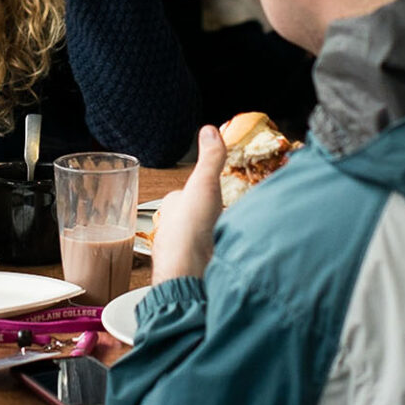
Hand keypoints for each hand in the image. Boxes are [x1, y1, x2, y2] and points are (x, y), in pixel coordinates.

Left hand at [152, 125, 224, 283]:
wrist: (189, 273)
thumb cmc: (189, 230)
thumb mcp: (203, 184)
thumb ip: (210, 159)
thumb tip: (209, 131)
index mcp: (172, 207)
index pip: (186, 194)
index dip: (201, 192)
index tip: (214, 192)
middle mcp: (174, 229)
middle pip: (195, 217)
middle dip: (210, 217)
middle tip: (227, 215)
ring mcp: (184, 251)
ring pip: (202, 239)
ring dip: (215, 237)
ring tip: (232, 234)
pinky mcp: (196, 269)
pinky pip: (209, 257)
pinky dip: (219, 254)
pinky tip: (229, 254)